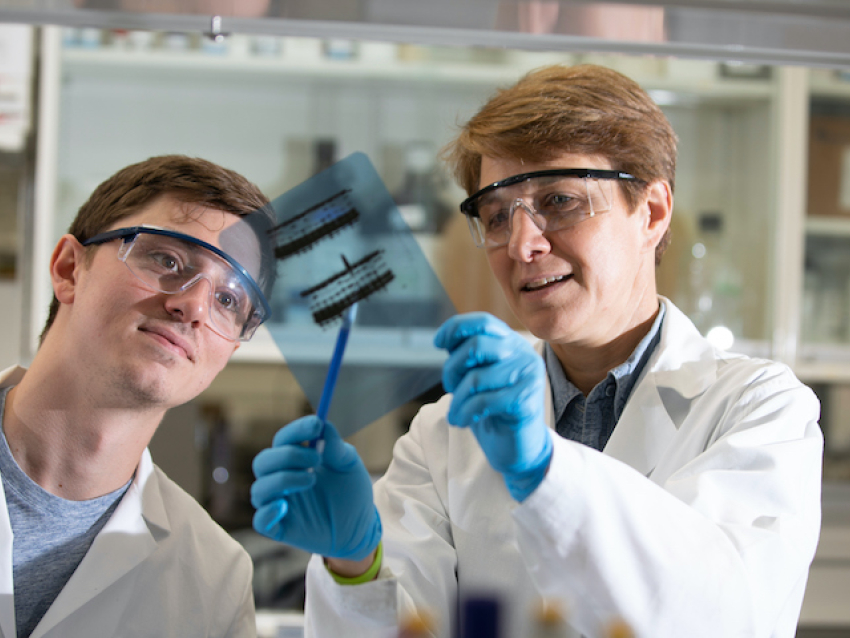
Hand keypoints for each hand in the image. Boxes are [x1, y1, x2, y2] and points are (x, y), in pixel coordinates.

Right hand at [251, 416, 380, 560]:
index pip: (284, 440)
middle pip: (263, 462)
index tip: (316, 425)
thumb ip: (336, 448)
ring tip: (311, 480)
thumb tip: (324, 425)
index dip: (296, 430)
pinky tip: (284, 506)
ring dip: (282, 480)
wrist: (360, 528)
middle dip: (287, 456)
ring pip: (259, 489)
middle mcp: (282, 479)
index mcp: (295, 460)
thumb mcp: (349, 466)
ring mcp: (279, 504)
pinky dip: (267, 512)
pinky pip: (260, 521)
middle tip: (316, 458)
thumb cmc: (350, 492)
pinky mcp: (280, 528)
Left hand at [434, 312, 551, 501]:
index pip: (484, 322)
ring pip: (476, 378)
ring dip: (457, 399)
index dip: (457, 327)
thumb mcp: (477, 377)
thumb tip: (445, 338)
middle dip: (453, 369)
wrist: (518, 449)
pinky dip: (464, 412)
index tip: (439, 343)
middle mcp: (524, 355)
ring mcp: (528, 377)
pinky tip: (462, 421)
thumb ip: (467, 356)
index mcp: (512, 344)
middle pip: (476, 346)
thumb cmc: (492, 411)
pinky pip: (483, 401)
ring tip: (455, 412)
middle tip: (450, 389)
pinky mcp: (525, 401)